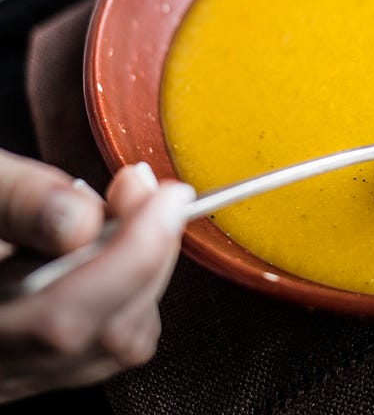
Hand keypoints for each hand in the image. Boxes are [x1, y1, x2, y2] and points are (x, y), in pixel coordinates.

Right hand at [0, 150, 193, 402]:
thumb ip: (15, 199)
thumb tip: (82, 219)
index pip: (61, 319)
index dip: (130, 255)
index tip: (165, 194)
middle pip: (104, 337)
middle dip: (149, 253)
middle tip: (151, 191)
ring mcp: (13, 376)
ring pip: (117, 344)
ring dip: (145, 270)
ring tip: (123, 213)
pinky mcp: (34, 366)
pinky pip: (107, 343)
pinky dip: (133, 289)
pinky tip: (109, 247)